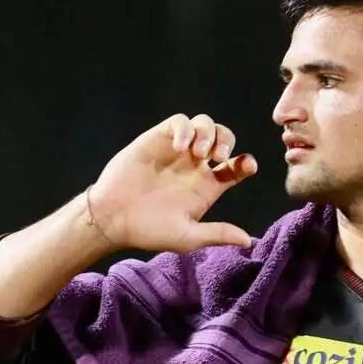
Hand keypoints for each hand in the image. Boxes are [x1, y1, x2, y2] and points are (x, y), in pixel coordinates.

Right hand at [87, 113, 256, 253]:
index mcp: (205, 186)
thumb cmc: (148, 230)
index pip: (235, 167)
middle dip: (227, 141)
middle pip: (223, 138)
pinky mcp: (157, 139)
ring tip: (199, 153)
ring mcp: (176, 150)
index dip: (245, 163)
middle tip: (219, 156)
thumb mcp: (187, 236)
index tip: (247, 166)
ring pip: (204, 124)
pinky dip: (185, 128)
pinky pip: (179, 122)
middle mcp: (193, 166)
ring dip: (208, 133)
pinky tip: (180, 146)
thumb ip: (217, 234)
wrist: (113, 217)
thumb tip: (248, 241)